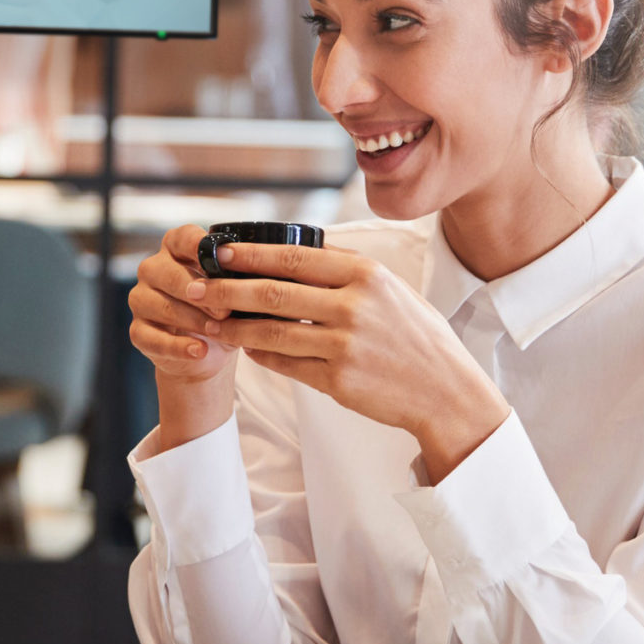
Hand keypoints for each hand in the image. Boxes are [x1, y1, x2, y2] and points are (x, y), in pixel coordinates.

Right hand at [127, 225, 241, 387]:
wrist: (207, 352)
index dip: (200, 247)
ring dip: (192, 320)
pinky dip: (178, 347)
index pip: (184, 238)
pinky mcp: (138, 331)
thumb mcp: (233, 292)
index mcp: (176, 249)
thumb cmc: (222, 311)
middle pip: (170, 274)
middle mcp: (153, 269)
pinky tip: (198, 351)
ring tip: (217, 331)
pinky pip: (153, 338)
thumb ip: (234, 280)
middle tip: (226, 311)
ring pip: (162, 306)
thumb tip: (248, 280)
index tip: (220, 260)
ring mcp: (141, 299)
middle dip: (201, 293)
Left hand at [184, 238, 509, 479]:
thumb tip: (295, 256)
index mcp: (366, 275)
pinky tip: (247, 349)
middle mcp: (354, 306)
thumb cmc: (417, 337)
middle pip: (273, 292)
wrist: (446, 391)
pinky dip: (261, 356)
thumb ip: (347, 273)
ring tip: (211, 322)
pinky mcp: (338, 381)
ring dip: (235, 327)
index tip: (219, 251)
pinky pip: (286, 365)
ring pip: (271, 332)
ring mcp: (345, 345)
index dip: (249, 254)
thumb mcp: (392, 290)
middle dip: (226, 289)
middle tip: (196, 287)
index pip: (293, 257)